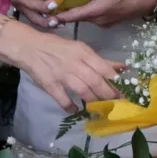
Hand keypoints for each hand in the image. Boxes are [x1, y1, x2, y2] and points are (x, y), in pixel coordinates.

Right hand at [0, 0, 57, 27]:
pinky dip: (43, 22)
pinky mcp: (21, 8)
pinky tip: (57, 24)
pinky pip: (32, 17)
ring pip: (29, 15)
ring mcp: (17, 3)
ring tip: (57, 22)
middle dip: (40, 6)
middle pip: (26, 3)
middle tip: (55, 5)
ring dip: (43, 20)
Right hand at [0, 21, 122, 111]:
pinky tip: (77, 110)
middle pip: (96, 81)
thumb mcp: (80, 49)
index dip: (116, 81)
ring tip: (100, 108)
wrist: (30, 47)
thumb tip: (122, 68)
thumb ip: (100, 60)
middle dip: (108, 95)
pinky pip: (64, 100)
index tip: (126, 91)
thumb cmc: (58, 48)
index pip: (104, 68)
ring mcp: (62, 75)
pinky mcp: (50, 85)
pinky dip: (71, 107)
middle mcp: (74, 63)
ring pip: (83, 91)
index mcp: (83, 52)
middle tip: (116, 104)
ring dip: (94, 101)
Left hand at [55, 0, 156, 27]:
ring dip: (75, 14)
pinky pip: (93, 17)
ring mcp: (104, 22)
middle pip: (78, 18)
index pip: (75, 16)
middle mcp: (98, 20)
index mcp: (97, 11)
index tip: (48, 18)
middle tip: (50, 10)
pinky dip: (85, 13)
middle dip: (65, 15)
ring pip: (86, 18)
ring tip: (63, 7)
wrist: (149, 1)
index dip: (61, 17)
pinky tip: (82, 5)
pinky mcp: (109, 21)